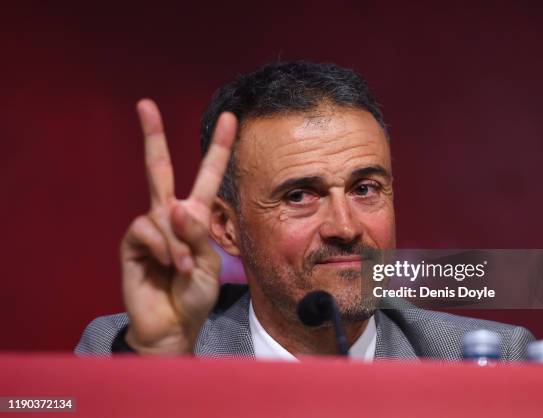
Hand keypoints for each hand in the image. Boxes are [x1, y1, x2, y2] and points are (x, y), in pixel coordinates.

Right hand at [120, 99, 236, 353]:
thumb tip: (175, 207)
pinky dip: (162, 248)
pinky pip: (145, 229)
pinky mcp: (131, 243)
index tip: (230, 118)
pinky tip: (166, 266)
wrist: (174, 324)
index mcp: (196, 217)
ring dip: (176, 243)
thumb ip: (196, 235)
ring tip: (182, 268)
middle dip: (152, 136)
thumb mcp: (209, 263)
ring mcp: (150, 228)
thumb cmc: (194, 293)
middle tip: (144, 104)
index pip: (208, 176)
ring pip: (161, 212)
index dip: (219, 148)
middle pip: (160, 169)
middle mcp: (170, 215)